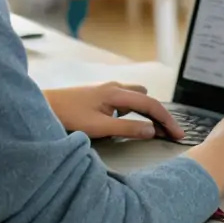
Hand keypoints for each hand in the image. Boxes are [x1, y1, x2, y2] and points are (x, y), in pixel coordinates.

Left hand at [43, 82, 183, 141]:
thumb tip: (152, 130)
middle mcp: (115, 88)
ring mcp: (107, 90)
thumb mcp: (99, 127)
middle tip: (169, 133)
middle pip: (146, 99)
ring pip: (136, 99)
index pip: (150, 105)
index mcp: (117, 93)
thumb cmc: (68, 116)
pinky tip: (128, 124)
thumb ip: (126, 129)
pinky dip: (134, 112)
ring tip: (153, 130)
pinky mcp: (100, 95)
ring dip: (146, 112)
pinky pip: (125, 101)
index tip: (178, 134)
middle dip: (159, 115)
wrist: (44, 106)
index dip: (167, 120)